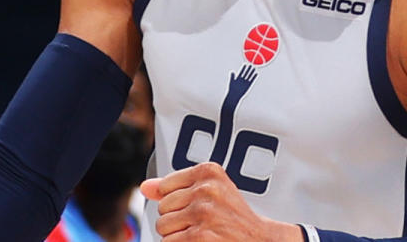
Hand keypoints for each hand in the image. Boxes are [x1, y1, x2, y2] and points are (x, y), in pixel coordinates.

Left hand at [140, 162, 299, 241]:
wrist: (260, 239)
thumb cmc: (234, 217)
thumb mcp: (210, 191)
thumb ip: (175, 187)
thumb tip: (145, 187)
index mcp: (209, 171)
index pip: (165, 186)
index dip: (178, 201)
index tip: (197, 205)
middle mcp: (206, 189)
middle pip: (162, 207)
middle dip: (177, 219)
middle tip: (202, 222)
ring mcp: (203, 213)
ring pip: (163, 226)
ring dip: (178, 235)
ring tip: (200, 232)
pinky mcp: (199, 236)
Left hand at [226, 65, 257, 99]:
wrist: (234, 96)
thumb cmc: (232, 89)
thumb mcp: (232, 82)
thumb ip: (232, 76)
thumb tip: (232, 71)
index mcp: (238, 77)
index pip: (241, 71)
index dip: (243, 68)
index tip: (245, 64)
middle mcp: (242, 79)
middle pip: (246, 73)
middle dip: (248, 69)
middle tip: (251, 64)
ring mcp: (245, 82)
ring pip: (249, 76)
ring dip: (252, 72)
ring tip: (254, 68)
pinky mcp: (249, 85)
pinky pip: (252, 80)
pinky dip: (254, 77)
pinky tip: (256, 73)